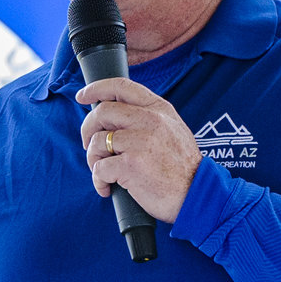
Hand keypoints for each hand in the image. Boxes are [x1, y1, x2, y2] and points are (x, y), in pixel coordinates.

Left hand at [77, 77, 200, 224]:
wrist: (198, 195)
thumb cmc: (183, 169)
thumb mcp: (173, 130)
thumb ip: (149, 118)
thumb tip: (117, 116)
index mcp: (159, 109)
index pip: (121, 86)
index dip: (96, 88)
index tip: (82, 96)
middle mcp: (150, 120)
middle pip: (102, 112)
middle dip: (87, 129)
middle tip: (89, 145)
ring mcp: (139, 141)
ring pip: (96, 141)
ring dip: (93, 159)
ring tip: (104, 173)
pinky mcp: (130, 164)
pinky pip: (99, 168)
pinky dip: (98, 181)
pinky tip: (108, 188)